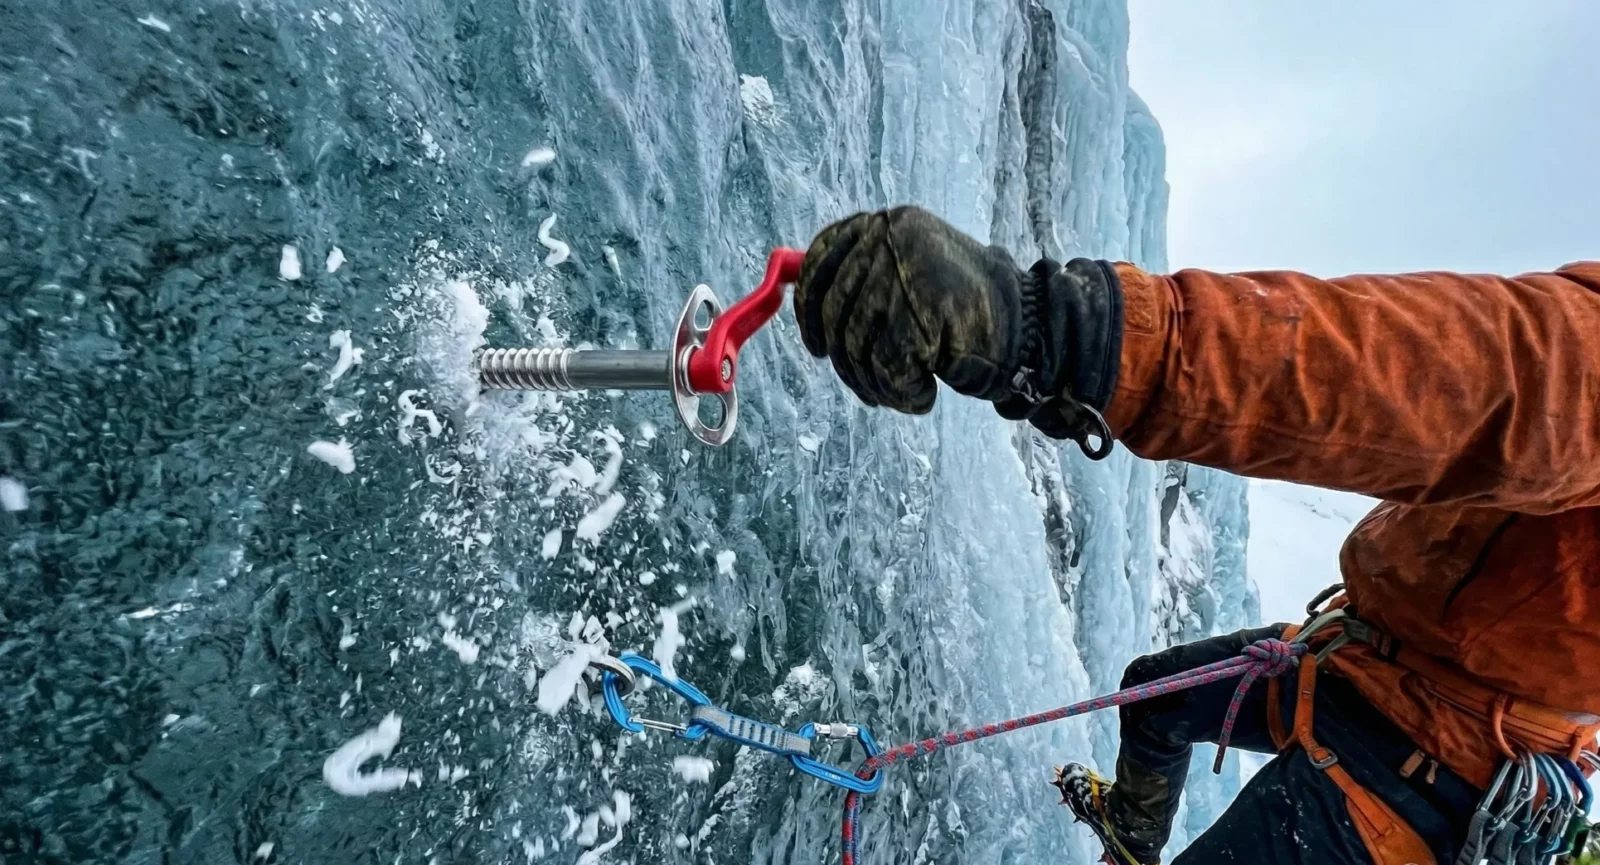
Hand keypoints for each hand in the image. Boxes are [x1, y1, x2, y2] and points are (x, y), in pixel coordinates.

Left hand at [793, 206, 1033, 413]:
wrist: (1028, 326)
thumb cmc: (962, 309)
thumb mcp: (908, 275)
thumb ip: (862, 278)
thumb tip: (799, 295)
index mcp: (886, 224)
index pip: (821, 262)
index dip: (810, 310)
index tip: (816, 347)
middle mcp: (890, 240)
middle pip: (834, 314)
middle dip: (848, 363)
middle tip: (871, 388)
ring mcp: (903, 275)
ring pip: (856, 348)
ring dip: (877, 384)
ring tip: (906, 389)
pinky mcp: (919, 316)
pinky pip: (886, 371)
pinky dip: (902, 393)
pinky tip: (924, 393)